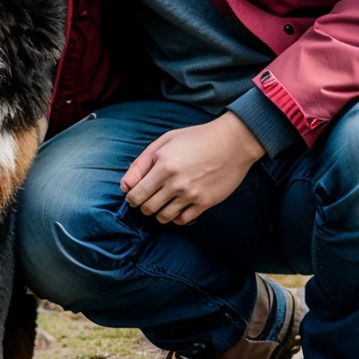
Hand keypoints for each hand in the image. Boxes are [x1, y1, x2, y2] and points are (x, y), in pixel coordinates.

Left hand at [121, 112, 265, 225]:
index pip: (135, 195)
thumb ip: (141, 163)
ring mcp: (191, 195)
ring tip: (165, 201)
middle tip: (150, 198)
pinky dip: (176, 217)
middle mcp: (175, 183)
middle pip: (147, 209)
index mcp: (163, 165)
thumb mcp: (165, 141)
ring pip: (163, 217)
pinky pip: (182, 220)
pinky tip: (178, 206)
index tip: (136, 194)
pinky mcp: (205, 203)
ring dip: (159, 212)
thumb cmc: (197, 138)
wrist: (233, 142)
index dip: (131, 197)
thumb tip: (125, 186)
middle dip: (144, 206)